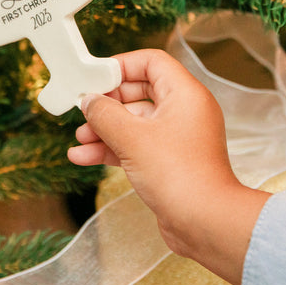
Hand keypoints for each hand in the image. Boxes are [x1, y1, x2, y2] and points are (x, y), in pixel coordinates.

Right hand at [67, 49, 268, 284]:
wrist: (205, 222)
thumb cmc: (180, 176)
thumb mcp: (132, 138)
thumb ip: (105, 114)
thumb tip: (89, 100)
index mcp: (185, 94)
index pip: (152, 62)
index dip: (121, 65)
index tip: (95, 76)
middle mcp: (185, 112)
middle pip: (140, 92)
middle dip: (107, 103)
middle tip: (83, 110)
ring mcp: (178, 138)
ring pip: (135, 123)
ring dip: (105, 130)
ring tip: (80, 139)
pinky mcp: (170, 162)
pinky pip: (137, 146)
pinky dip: (113, 149)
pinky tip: (84, 157)